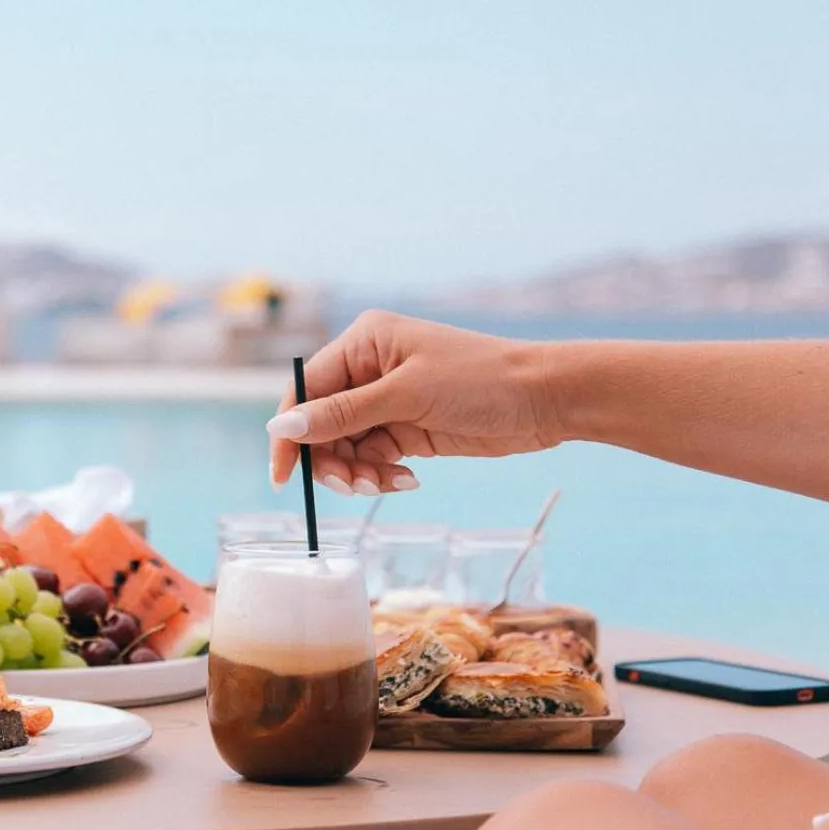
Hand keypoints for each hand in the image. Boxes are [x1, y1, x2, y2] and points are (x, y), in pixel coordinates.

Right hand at [268, 310, 560, 494]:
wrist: (545, 399)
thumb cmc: (481, 380)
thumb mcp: (407, 395)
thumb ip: (342, 414)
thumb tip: (283, 426)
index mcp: (363, 343)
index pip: (305, 389)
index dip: (290, 432)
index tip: (283, 476)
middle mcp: (368, 369)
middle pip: (320, 423)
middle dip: (331, 459)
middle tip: (354, 485)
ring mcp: (387, 400)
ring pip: (344, 446)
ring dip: (358, 472)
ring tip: (385, 483)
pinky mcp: (406, 427)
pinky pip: (372, 457)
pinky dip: (381, 474)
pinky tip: (406, 480)